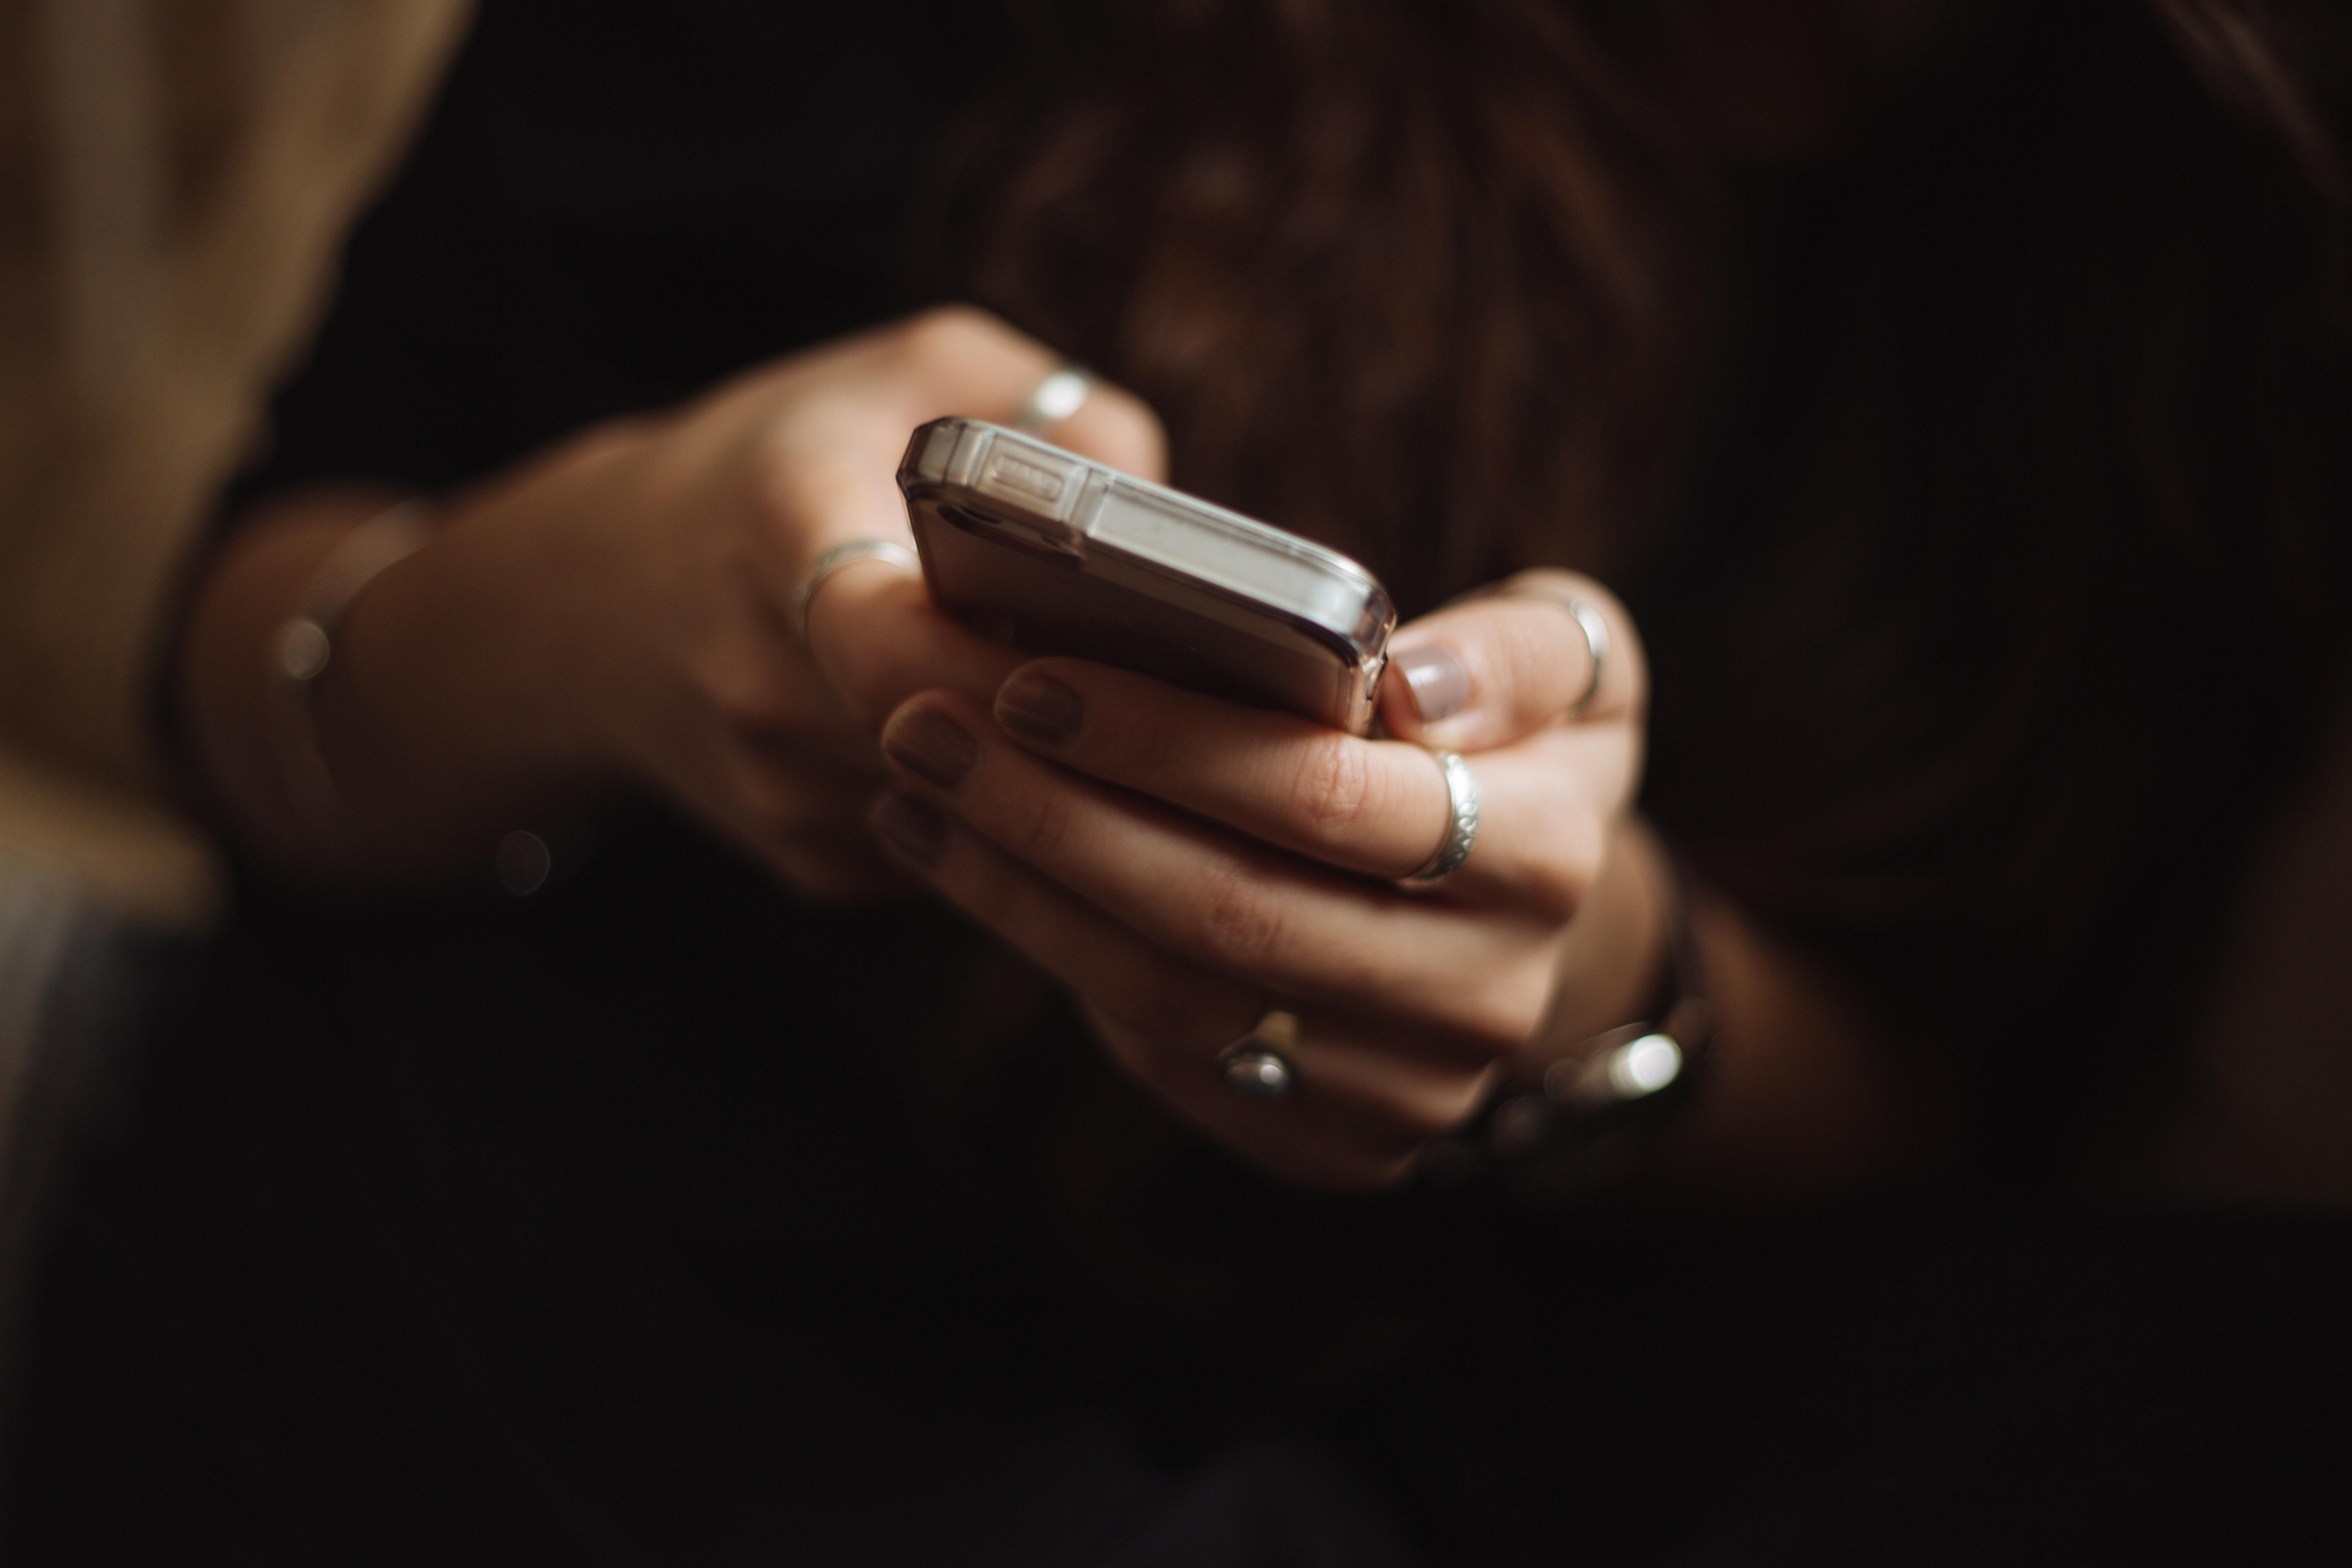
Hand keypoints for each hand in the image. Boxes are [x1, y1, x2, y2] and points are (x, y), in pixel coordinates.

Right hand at [207, 307, 1164, 893]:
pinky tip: (1035, 755)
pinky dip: (1010, 812)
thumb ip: (1052, 409)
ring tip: (1135, 718)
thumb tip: (1171, 513)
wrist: (595, 602)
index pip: (889, 630)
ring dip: (1058, 775)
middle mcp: (761, 679)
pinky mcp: (810, 864)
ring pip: (974, 811)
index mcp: (778, 531)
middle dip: (1073, 720)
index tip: (1106, 637)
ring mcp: (781, 791)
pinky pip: (952, 853)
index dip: (1008, 653)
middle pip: (960, 736)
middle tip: (1185, 689)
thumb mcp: (913, 370)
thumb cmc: (787, 463)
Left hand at [867, 571, 1659, 1187]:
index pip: (1327, 798)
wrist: (1521, 921)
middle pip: (1227, 911)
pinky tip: (970, 866)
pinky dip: (1053, 955)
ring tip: (916, 790)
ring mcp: (1406, 1092)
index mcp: (1546, 857)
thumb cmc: (1511, 750)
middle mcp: (1486, 995)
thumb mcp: (1573, 665)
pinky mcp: (1331, 1146)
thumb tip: (1410, 686)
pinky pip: (1167, 1057)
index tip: (1031, 679)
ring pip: (1174, 996)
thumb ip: (1518, 651)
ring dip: (1020, 891)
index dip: (1167, 741)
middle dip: (1054, 815)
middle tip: (924, 727)